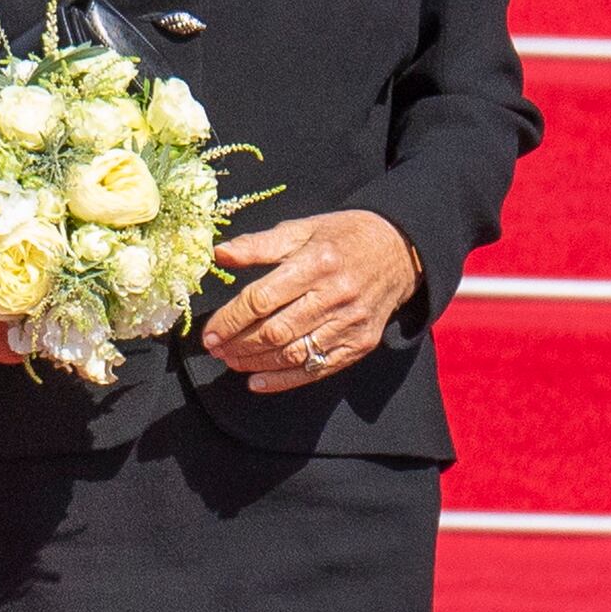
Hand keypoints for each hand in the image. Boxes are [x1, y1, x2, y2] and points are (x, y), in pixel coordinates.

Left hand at [205, 211, 421, 393]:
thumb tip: (219, 254)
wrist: (400, 251)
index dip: (231, 319)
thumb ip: (259, 244)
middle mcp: (336, 295)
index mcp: (316, 263)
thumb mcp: (302, 229)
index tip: (209, 332)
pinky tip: (257, 382)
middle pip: (276, 330)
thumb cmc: (342, 237)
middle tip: (216, 349)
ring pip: (294, 353)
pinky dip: (284, 380)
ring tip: (231, 361)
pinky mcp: (361, 344)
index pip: (263, 298)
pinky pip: (317, 368)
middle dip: (239, 344)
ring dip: (256, 362)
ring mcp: (351, 323)